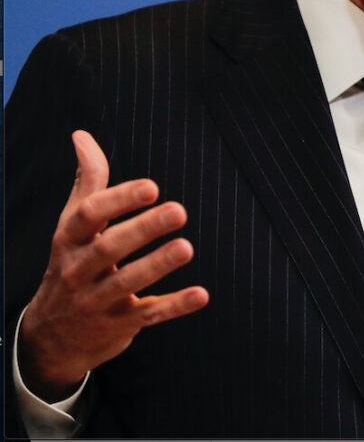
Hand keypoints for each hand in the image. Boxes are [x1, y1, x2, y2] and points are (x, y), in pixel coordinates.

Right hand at [18, 130, 208, 401]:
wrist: (48, 339)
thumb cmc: (71, 266)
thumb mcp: (72, 227)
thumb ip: (88, 183)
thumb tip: (82, 136)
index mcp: (68, 241)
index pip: (88, 216)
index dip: (118, 200)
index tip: (151, 187)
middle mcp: (78, 271)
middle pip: (108, 249)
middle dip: (143, 229)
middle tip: (179, 211)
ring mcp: (96, 301)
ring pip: (126, 283)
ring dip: (157, 265)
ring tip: (186, 247)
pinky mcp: (118, 325)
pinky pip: (147, 315)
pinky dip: (174, 306)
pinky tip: (201, 294)